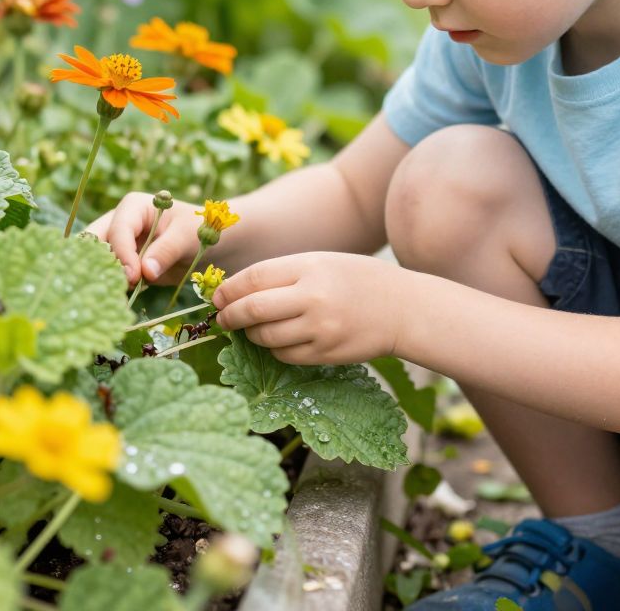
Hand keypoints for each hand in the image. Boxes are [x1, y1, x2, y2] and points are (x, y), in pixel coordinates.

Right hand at [85, 192, 203, 287]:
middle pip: (94, 243)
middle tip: (105, 286)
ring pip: (97, 262)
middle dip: (96, 263)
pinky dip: (111, 289)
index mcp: (133, 208)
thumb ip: (166, 251)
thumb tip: (145, 272)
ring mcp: (119, 247)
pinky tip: (116, 303)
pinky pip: (110, 277)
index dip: (123, 253)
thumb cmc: (198, 231)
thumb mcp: (186, 237)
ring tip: (110, 298)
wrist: (207, 247)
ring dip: (102, 278)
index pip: (118, 230)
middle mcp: (119, 225)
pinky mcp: (123, 266)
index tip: (133, 277)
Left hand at [211, 252, 406, 364]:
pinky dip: (275, 349)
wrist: (401, 308)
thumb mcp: (320, 263)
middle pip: (254, 310)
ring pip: (265, 337)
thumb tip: (236, 292)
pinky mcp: (326, 354)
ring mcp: (320, 329)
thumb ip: (282, 275)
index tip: (218, 297)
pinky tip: (281, 339)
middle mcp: (313, 298)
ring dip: (251, 334)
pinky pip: (285, 355)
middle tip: (222, 318)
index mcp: (309, 268)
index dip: (228, 290)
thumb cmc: (355, 279)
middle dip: (230, 316)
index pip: (254, 278)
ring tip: (253, 328)